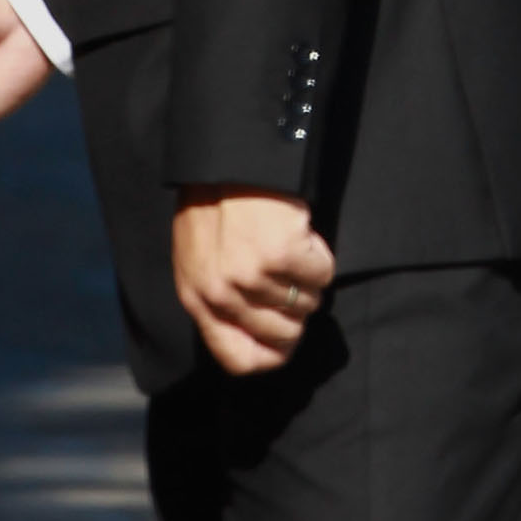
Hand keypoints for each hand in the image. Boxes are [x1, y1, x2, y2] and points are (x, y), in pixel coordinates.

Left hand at [173, 187, 335, 377]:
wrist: (227, 161)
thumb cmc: (214, 206)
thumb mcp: (199, 261)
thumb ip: (220, 299)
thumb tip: (260, 331)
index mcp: (197, 299)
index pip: (239, 359)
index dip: (272, 356)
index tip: (287, 341)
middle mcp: (222, 295)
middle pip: (284, 334)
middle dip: (298, 309)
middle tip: (293, 279)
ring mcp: (252, 276)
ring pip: (308, 303)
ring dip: (309, 278)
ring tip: (292, 249)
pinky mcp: (282, 254)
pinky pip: (323, 275)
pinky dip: (321, 257)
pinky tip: (304, 236)